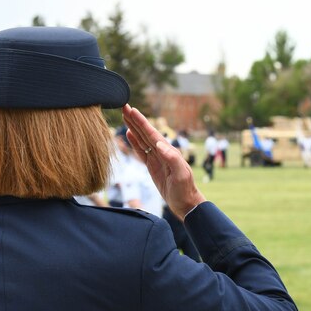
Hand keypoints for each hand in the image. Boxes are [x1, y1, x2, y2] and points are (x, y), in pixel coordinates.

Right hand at [122, 104, 205, 218]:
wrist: (186, 204)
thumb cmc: (185, 190)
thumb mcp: (181, 175)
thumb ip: (173, 159)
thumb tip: (159, 144)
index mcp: (168, 152)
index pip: (152, 134)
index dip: (141, 122)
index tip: (132, 110)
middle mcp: (163, 152)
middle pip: (146, 133)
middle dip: (135, 120)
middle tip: (124, 106)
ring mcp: (157, 159)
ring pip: (142, 140)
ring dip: (134, 128)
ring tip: (124, 116)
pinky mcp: (153, 167)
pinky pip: (142, 151)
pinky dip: (135, 142)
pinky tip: (130, 134)